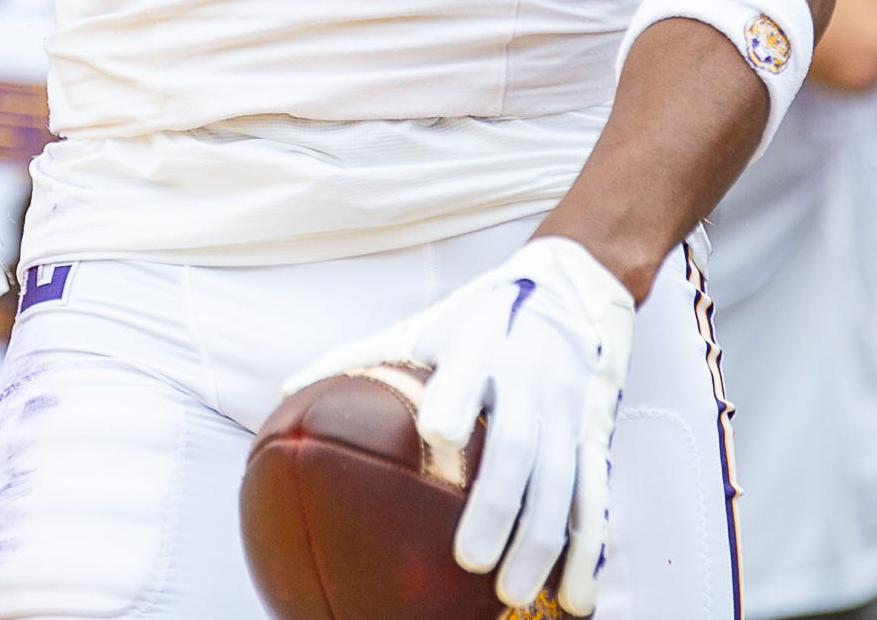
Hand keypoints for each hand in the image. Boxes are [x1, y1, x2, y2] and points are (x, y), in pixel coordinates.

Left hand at [279, 237, 634, 613]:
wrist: (573, 288)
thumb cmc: (478, 317)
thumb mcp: (422, 326)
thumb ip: (356, 356)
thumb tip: (284, 392)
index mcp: (478, 347)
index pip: (466, 376)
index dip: (455, 403)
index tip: (437, 434)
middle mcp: (527, 380)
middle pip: (514, 448)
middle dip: (496, 504)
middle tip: (468, 561)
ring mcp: (565, 412)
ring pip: (559, 483)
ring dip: (541, 543)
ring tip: (511, 594)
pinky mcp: (593, 436)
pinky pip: (593, 498)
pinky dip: (586, 552)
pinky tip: (574, 600)